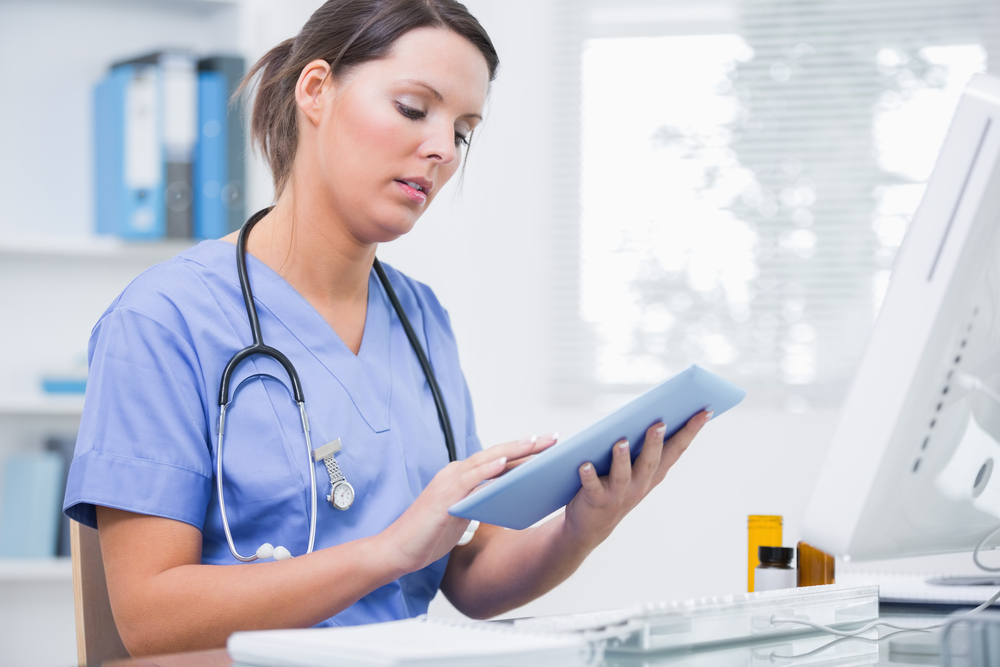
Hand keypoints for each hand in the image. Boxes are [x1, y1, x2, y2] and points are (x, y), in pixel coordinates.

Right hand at [378, 434, 556, 573]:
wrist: (397, 551)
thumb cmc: (428, 536)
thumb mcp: (462, 516)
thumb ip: (480, 504)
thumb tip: (508, 500)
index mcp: (460, 478)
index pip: (496, 459)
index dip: (522, 451)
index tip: (548, 445)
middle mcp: (454, 474)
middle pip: (496, 454)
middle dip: (526, 445)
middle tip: (554, 438)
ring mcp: (448, 483)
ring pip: (485, 460)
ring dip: (512, 451)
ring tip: (536, 443)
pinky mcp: (443, 498)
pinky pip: (468, 480)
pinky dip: (487, 469)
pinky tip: (505, 463)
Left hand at [563, 411, 711, 548]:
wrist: (592, 525)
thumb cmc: (615, 486)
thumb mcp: (633, 467)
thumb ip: (641, 445)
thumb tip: (646, 412)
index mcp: (653, 473)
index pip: (676, 449)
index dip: (691, 431)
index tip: (705, 411)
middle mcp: (640, 484)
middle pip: (650, 462)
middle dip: (655, 443)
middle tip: (660, 424)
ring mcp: (619, 493)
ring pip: (622, 475)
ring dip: (622, 458)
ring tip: (621, 442)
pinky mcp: (597, 500)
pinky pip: (592, 486)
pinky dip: (589, 475)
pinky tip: (584, 465)